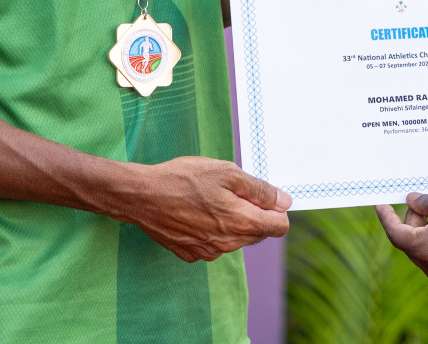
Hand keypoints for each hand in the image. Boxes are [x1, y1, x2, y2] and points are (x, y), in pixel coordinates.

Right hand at [126, 156, 290, 261]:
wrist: (142, 196)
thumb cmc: (184, 179)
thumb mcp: (227, 173)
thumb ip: (260, 190)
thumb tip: (285, 202)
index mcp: (241, 222)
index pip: (279, 227)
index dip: (276, 209)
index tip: (263, 196)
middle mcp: (228, 243)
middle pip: (258, 233)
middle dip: (253, 213)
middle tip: (231, 192)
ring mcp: (208, 252)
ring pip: (236, 239)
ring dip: (232, 222)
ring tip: (209, 200)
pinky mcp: (191, 254)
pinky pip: (214, 244)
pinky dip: (211, 230)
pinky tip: (196, 213)